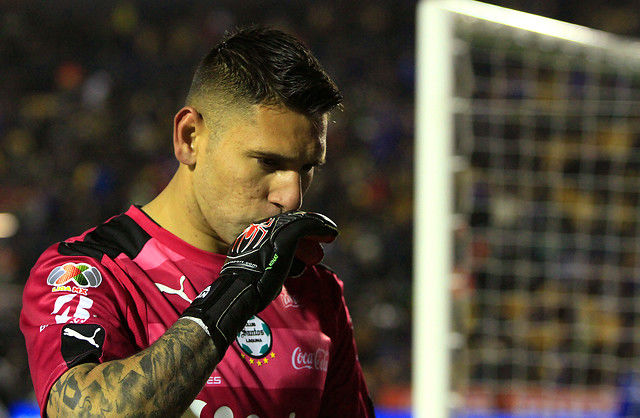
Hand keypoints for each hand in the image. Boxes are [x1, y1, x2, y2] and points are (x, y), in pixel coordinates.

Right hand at [181, 211, 337, 354]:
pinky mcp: (284, 237)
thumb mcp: (258, 271)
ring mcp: (272, 232)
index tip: (309, 240)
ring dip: (318, 226)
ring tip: (330, 233)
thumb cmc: (248, 288)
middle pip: (290, 224)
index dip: (298, 232)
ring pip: (299, 223)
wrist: (241, 291)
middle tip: (324, 236)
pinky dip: (321, 227)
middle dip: (309, 229)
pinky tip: (332, 233)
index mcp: (252, 236)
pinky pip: (306, 227)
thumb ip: (271, 265)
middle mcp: (261, 229)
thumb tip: (284, 272)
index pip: (280, 228)